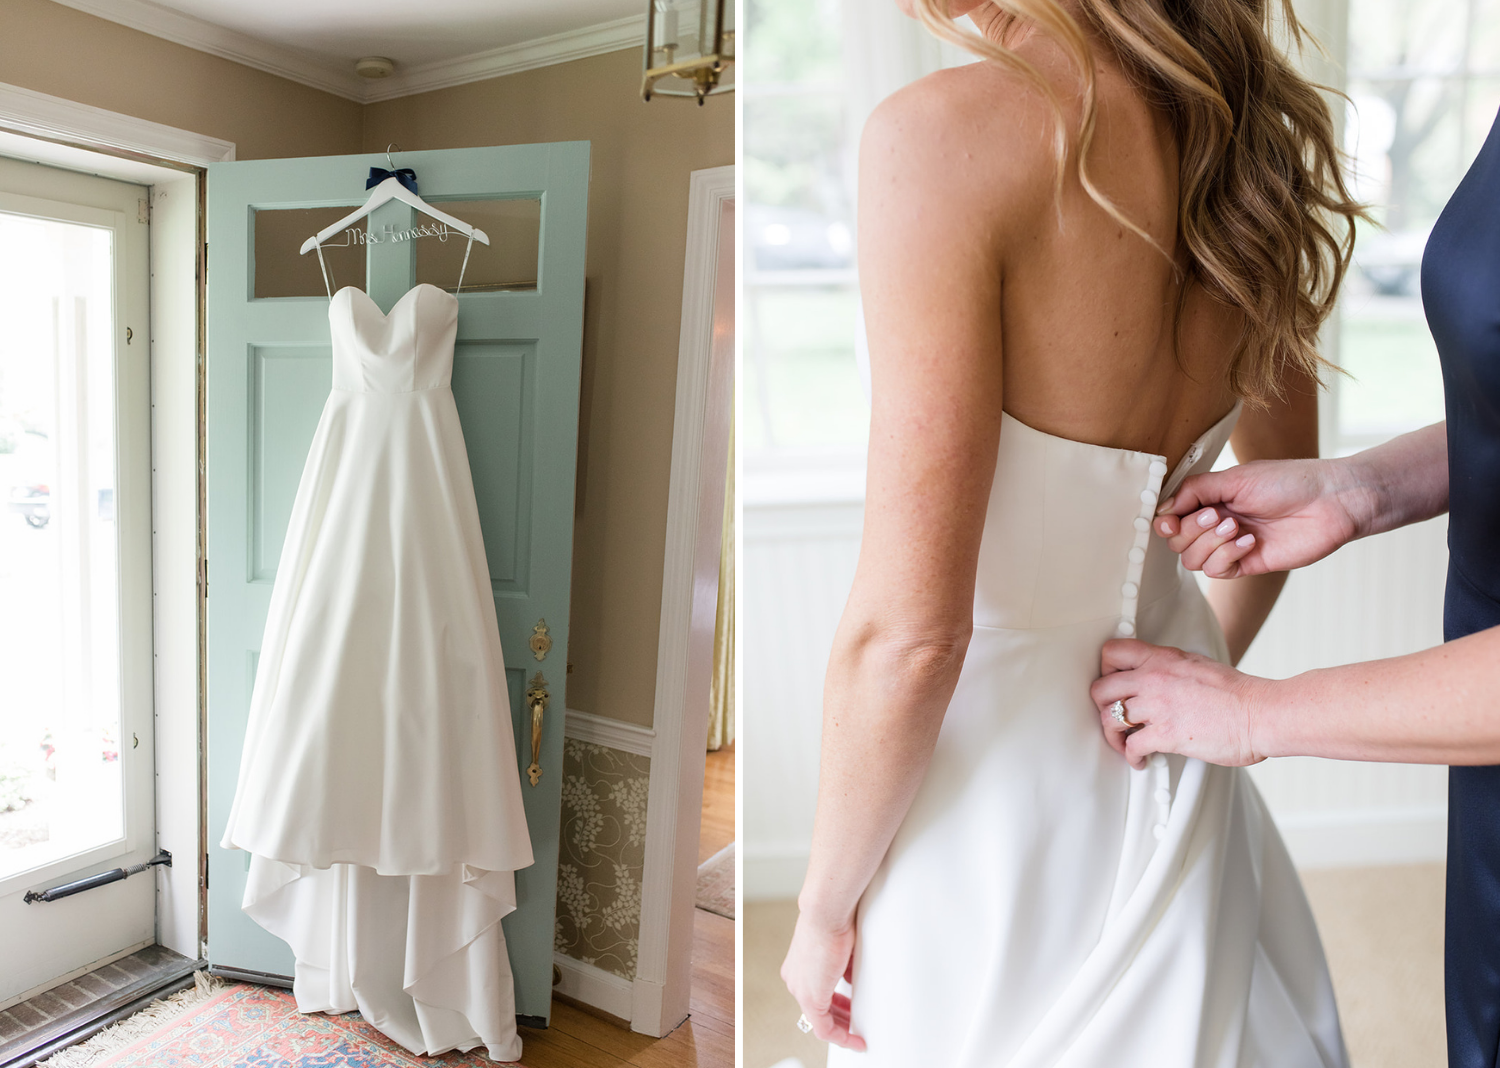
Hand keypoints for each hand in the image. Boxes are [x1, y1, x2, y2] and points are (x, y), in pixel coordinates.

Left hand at [781, 910, 865, 1051]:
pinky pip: (824, 1028)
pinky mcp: (809, 998)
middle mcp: (794, 979)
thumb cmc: (833, 920)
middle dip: (840, 1018)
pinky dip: (841, 1036)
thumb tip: (851, 979)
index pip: (815, 994)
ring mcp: (799, 989)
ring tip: (857, 1034)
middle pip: (817, 1010)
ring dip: (842, 1028)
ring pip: (820, 1020)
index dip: (834, 1004)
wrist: (826, 914)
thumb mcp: (840, 948)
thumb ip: (843, 968)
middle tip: (856, 1023)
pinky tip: (855, 1039)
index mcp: (798, 966)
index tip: (849, 1008)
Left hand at [1091, 639, 1272, 768]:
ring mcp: (1158, 707)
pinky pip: (1132, 746)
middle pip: (1101, 689)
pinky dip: (1131, 757)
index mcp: (1161, 659)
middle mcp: (1154, 679)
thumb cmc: (1236, 694)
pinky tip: (1140, 760)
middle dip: (1101, 707)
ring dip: (1113, 736)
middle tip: (1112, 717)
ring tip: (1123, 743)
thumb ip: (1170, 668)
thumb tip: (1158, 676)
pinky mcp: (1166, 734)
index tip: (1112, 684)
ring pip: (1110, 719)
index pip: (1112, 652)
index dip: (1105, 670)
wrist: (1260, 713)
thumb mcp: (1196, 664)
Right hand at [1153, 458, 1368, 577]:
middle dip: (1192, 530)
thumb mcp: (1235, 478)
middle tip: (1219, 516)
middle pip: (1177, 541)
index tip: (1170, 521)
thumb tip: (1162, 509)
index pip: (1171, 516)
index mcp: (1211, 499)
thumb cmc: (1288, 482)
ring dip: (1210, 543)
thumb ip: (1195, 490)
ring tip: (1237, 527)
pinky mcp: (1247, 564)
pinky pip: (1216, 571)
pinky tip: (1249, 542)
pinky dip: (1226, 557)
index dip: (1165, 522)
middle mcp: (1216, 523)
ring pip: (1192, 559)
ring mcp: (1231, 545)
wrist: (1330, 502)